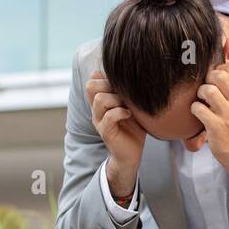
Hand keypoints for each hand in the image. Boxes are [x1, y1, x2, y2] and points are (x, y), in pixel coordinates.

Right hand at [86, 71, 143, 199]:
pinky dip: (120, 112)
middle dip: (109, 84)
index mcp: (101, 101)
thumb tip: (138, 73)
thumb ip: (129, 91)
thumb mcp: (132, 105)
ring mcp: (99, 121)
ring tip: (128, 105)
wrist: (131, 154)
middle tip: (124, 93)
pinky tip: (130, 114)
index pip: (93, 78)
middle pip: (91, 85)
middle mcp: (96, 109)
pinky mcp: (106, 132)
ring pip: (99, 99)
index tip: (122, 83)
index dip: (106, 75)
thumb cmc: (134, 128)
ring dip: (116, 99)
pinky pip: (108, 117)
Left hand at [191, 62, 228, 191]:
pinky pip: (198, 108)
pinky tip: (199, 113)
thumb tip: (218, 66)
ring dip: (200, 93)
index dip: (219, 68)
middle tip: (207, 89)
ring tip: (202, 101)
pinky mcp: (216, 125)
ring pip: (208, 89)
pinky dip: (194, 109)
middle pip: (219, 74)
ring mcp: (227, 113)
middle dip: (208, 78)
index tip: (215, 79)